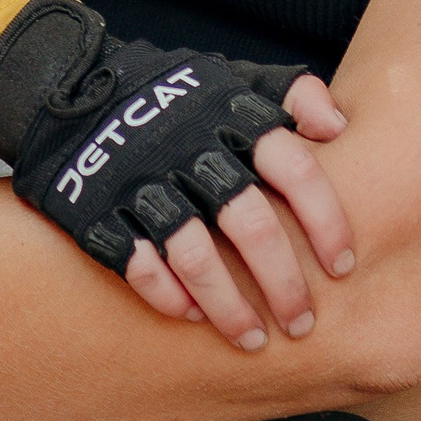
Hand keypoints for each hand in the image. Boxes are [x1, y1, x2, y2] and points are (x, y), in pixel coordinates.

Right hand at [121, 71, 353, 351]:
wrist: (75, 94)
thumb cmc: (179, 99)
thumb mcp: (237, 79)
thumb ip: (293, 95)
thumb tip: (340, 126)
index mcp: (232, 116)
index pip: (294, 170)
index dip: (326, 222)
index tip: (344, 267)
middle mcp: (191, 150)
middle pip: (249, 224)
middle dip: (282, 282)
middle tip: (302, 325)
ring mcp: (144, 181)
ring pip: (194, 256)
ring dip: (228, 307)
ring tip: (252, 341)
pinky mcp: (101, 210)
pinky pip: (138, 265)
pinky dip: (168, 296)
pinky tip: (193, 316)